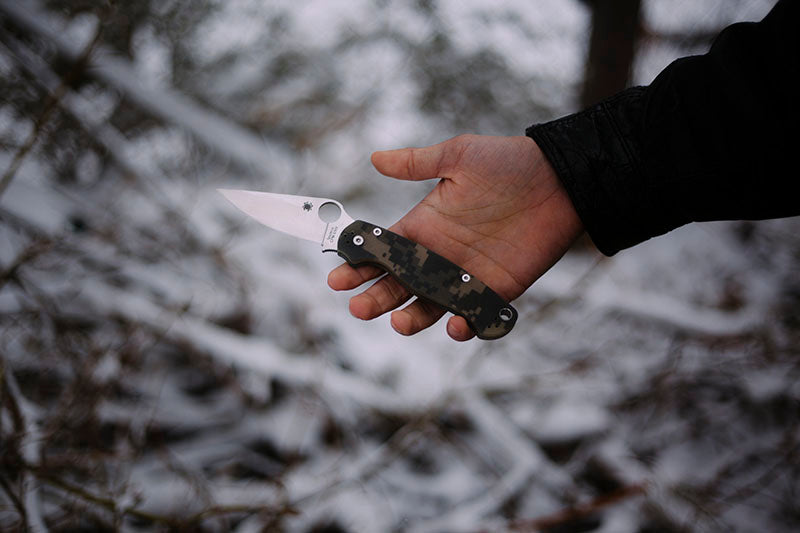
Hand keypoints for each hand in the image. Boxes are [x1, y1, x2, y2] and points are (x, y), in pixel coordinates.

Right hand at [327, 134, 582, 340]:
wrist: (560, 180)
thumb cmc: (508, 163)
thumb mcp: (458, 156)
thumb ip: (417, 163)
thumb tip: (375, 158)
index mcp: (423, 226)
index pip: (381, 252)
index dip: (358, 266)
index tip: (337, 278)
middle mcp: (439, 255)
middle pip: (397, 285)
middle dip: (375, 298)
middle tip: (357, 308)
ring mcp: (466, 276)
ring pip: (429, 307)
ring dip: (411, 319)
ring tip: (398, 322)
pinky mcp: (496, 291)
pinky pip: (474, 317)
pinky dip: (463, 326)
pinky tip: (454, 324)